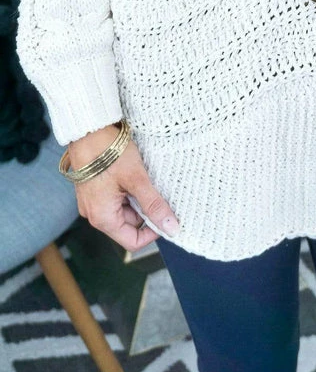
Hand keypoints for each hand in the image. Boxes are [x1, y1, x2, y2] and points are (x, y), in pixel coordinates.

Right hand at [69, 123, 179, 251]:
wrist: (88, 129)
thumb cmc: (109, 152)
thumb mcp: (137, 180)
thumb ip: (154, 205)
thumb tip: (171, 227)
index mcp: (102, 218)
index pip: (132, 241)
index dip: (152, 232)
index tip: (165, 215)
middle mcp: (94, 214)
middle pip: (129, 224)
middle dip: (145, 209)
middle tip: (154, 188)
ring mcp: (92, 201)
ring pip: (123, 209)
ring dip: (137, 197)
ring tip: (142, 177)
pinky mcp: (94, 189)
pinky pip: (115, 198)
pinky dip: (127, 190)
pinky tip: (133, 174)